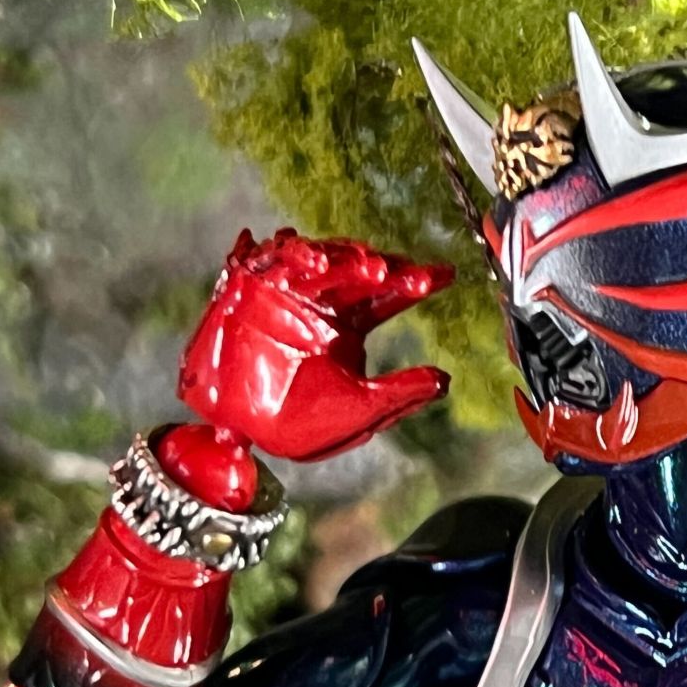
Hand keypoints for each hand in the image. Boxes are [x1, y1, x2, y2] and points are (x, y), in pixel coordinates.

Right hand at [178, 229, 453, 462]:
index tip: (446, 275)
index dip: (415, 281)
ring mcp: (285, 292)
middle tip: (398, 274)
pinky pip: (266, 261)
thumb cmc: (297, 426)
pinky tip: (311, 259)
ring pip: (318, 261)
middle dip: (381, 268)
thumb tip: (447, 381)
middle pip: (356, 271)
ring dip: (342, 260)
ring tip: (368, 270)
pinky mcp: (248, 287)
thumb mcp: (358, 412)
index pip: (388, 296)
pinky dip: (285, 255)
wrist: (240, 431)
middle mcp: (320, 303)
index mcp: (348, 325)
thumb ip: (401, 394)